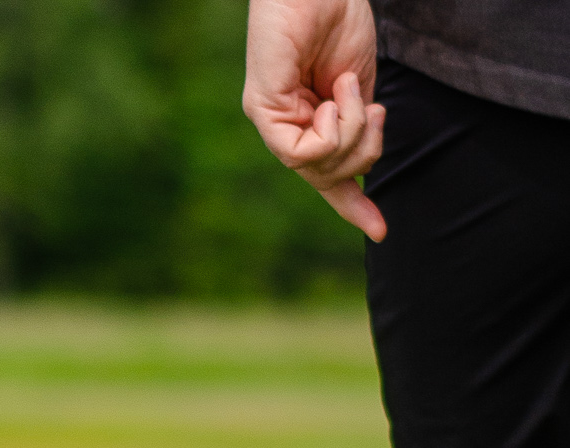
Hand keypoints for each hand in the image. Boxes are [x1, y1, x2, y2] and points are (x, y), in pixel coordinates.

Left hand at [244, 0, 386, 240]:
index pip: (327, 176)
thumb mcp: (359, 87)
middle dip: (363, 152)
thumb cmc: (341, 20)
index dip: (353, 206)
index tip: (381, 231)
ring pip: (317, 168)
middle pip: (328, 176)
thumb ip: (356, 126)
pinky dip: (331, 129)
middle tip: (374, 111)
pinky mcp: (262, 108)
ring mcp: (272, 119)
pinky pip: (300, 154)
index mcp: (311, 121)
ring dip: (351, 133)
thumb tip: (361, 166)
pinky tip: (336, 95)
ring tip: (351, 88)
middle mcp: (286, 125)